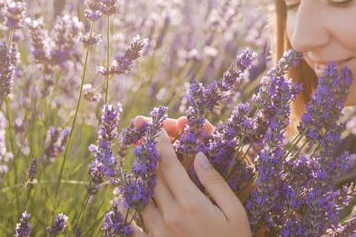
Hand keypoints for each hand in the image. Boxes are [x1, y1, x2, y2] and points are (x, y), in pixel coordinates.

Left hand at [122, 124, 251, 235]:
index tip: (156, 130)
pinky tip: (120, 201)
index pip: (170, 166)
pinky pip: (134, 227)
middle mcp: (170, 216)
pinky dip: (126, 211)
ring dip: (139, 179)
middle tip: (143, 140)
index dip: (162, 145)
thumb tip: (199, 157)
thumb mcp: (235, 211)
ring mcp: (160, 232)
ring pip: (141, 198)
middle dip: (149, 156)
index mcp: (191, 204)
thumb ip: (215, 183)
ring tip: (138, 165)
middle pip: (153, 178)